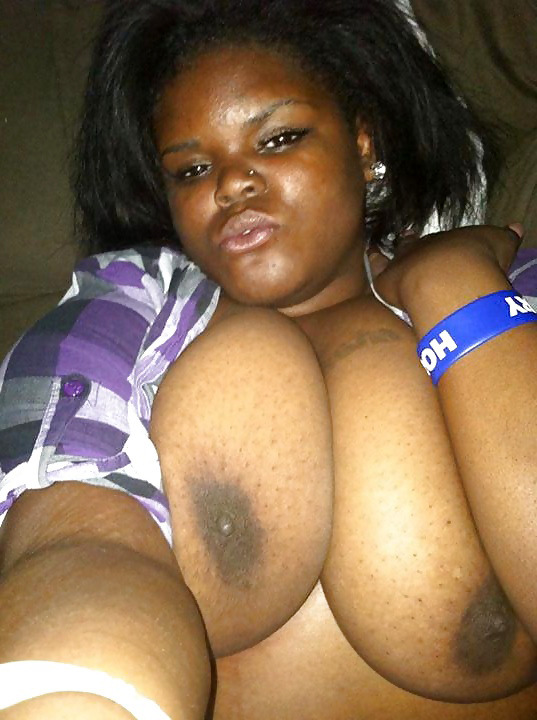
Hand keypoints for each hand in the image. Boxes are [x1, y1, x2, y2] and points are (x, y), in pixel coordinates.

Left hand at [368, 223, 522, 310]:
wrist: (450, 278)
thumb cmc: (478, 259)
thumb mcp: (499, 244)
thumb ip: (506, 236)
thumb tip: (516, 227)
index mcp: (446, 241)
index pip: (438, 241)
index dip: (437, 244)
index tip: (435, 240)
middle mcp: (421, 248)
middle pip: (413, 244)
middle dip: (411, 244)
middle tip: (406, 238)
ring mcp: (400, 263)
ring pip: (390, 255)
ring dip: (386, 254)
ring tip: (380, 250)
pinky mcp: (385, 281)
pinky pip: (376, 271)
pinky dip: (373, 263)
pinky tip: (370, 257)